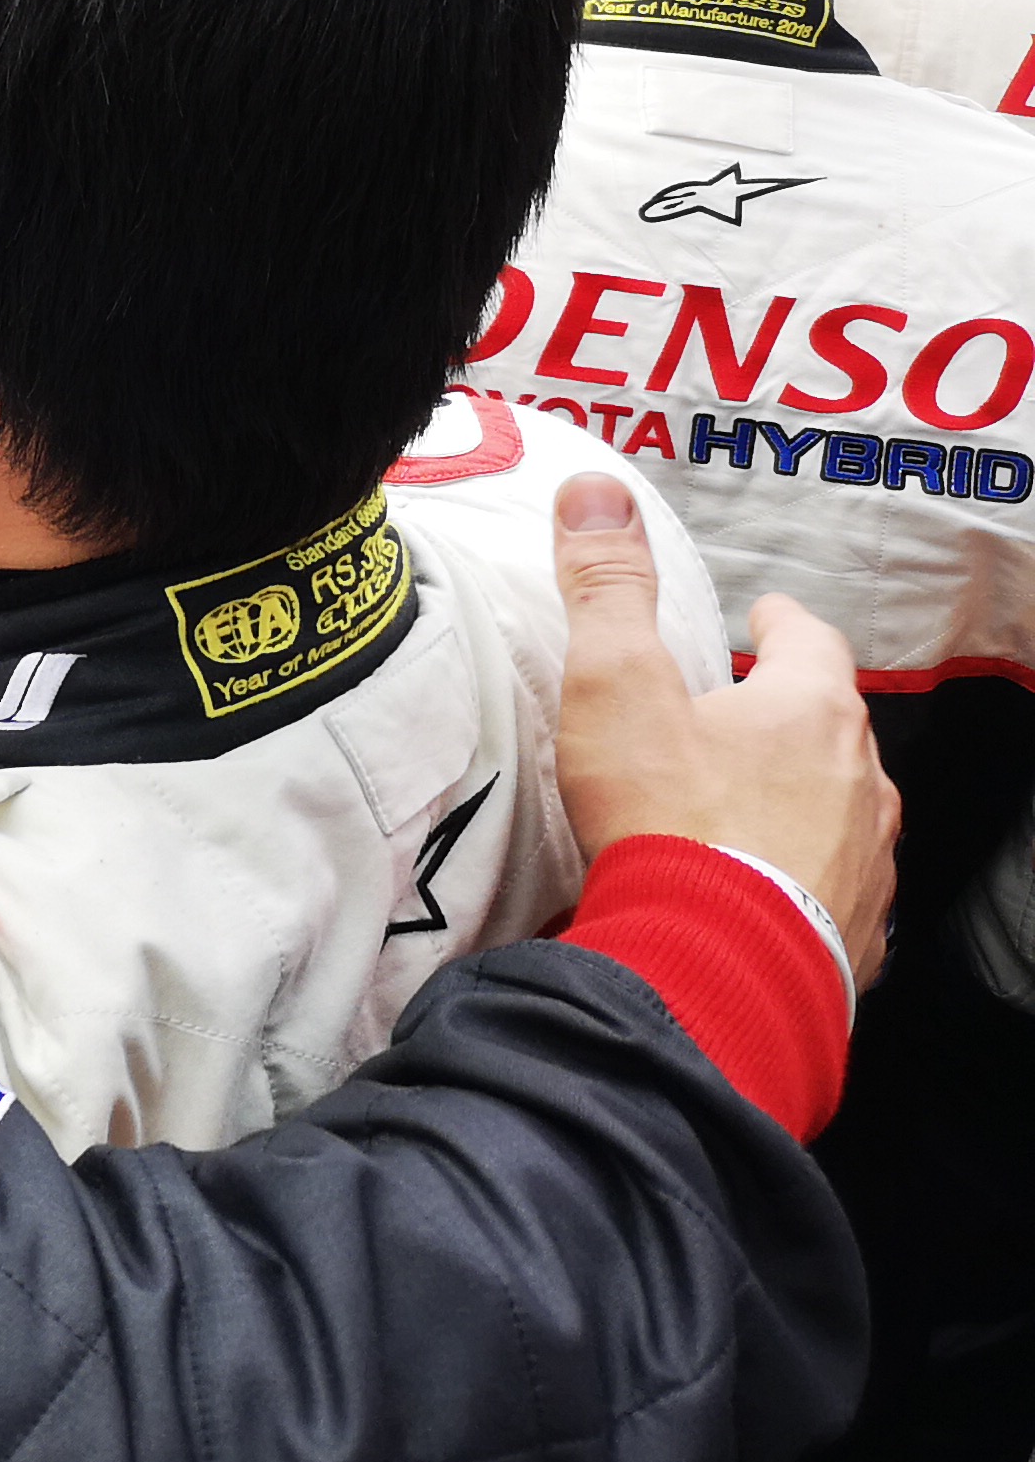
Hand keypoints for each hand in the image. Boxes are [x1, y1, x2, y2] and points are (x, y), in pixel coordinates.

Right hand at [551, 474, 897, 988]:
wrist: (711, 966)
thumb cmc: (669, 820)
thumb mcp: (617, 684)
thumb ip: (608, 587)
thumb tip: (596, 495)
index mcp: (812, 711)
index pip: (811, 642)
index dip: (782, 624)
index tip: (763, 618)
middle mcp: (860, 782)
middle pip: (833, 728)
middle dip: (788, 716)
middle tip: (735, 715)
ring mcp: (865, 864)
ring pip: (843, 812)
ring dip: (803, 801)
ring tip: (745, 810)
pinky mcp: (855, 938)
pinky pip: (837, 895)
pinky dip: (803, 882)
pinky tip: (761, 894)